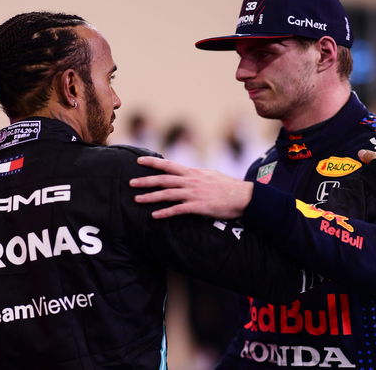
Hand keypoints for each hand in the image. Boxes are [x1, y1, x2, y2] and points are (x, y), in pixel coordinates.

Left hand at [129, 156, 253, 218]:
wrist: (244, 197)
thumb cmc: (228, 187)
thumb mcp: (211, 175)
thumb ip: (196, 174)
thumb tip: (188, 172)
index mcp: (193, 172)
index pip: (169, 165)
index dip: (153, 163)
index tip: (138, 160)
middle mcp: (191, 181)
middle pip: (163, 179)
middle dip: (145, 181)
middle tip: (131, 182)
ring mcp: (194, 194)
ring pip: (167, 194)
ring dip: (151, 197)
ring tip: (137, 199)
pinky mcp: (199, 206)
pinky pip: (178, 210)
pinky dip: (165, 212)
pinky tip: (155, 216)